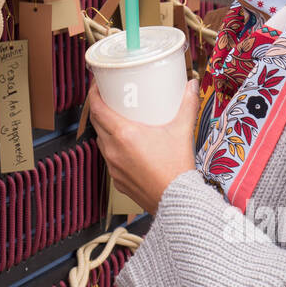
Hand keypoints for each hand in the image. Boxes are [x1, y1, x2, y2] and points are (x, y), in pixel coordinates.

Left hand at [87, 77, 202, 215]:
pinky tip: (124, 144)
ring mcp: (113, 166)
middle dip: (98, 108)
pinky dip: (112, 147)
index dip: (93, 94)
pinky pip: (109, 158)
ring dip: (104, 128)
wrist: (176, 201)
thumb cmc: (177, 168)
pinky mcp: (117, 179)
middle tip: (108, 98)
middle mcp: (113, 150)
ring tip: (116, 119)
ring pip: (101, 141)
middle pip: (96, 123)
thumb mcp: (182, 131)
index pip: (97, 109)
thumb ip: (187, 105)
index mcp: (124, 135)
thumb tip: (191, 86)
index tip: (97, 85)